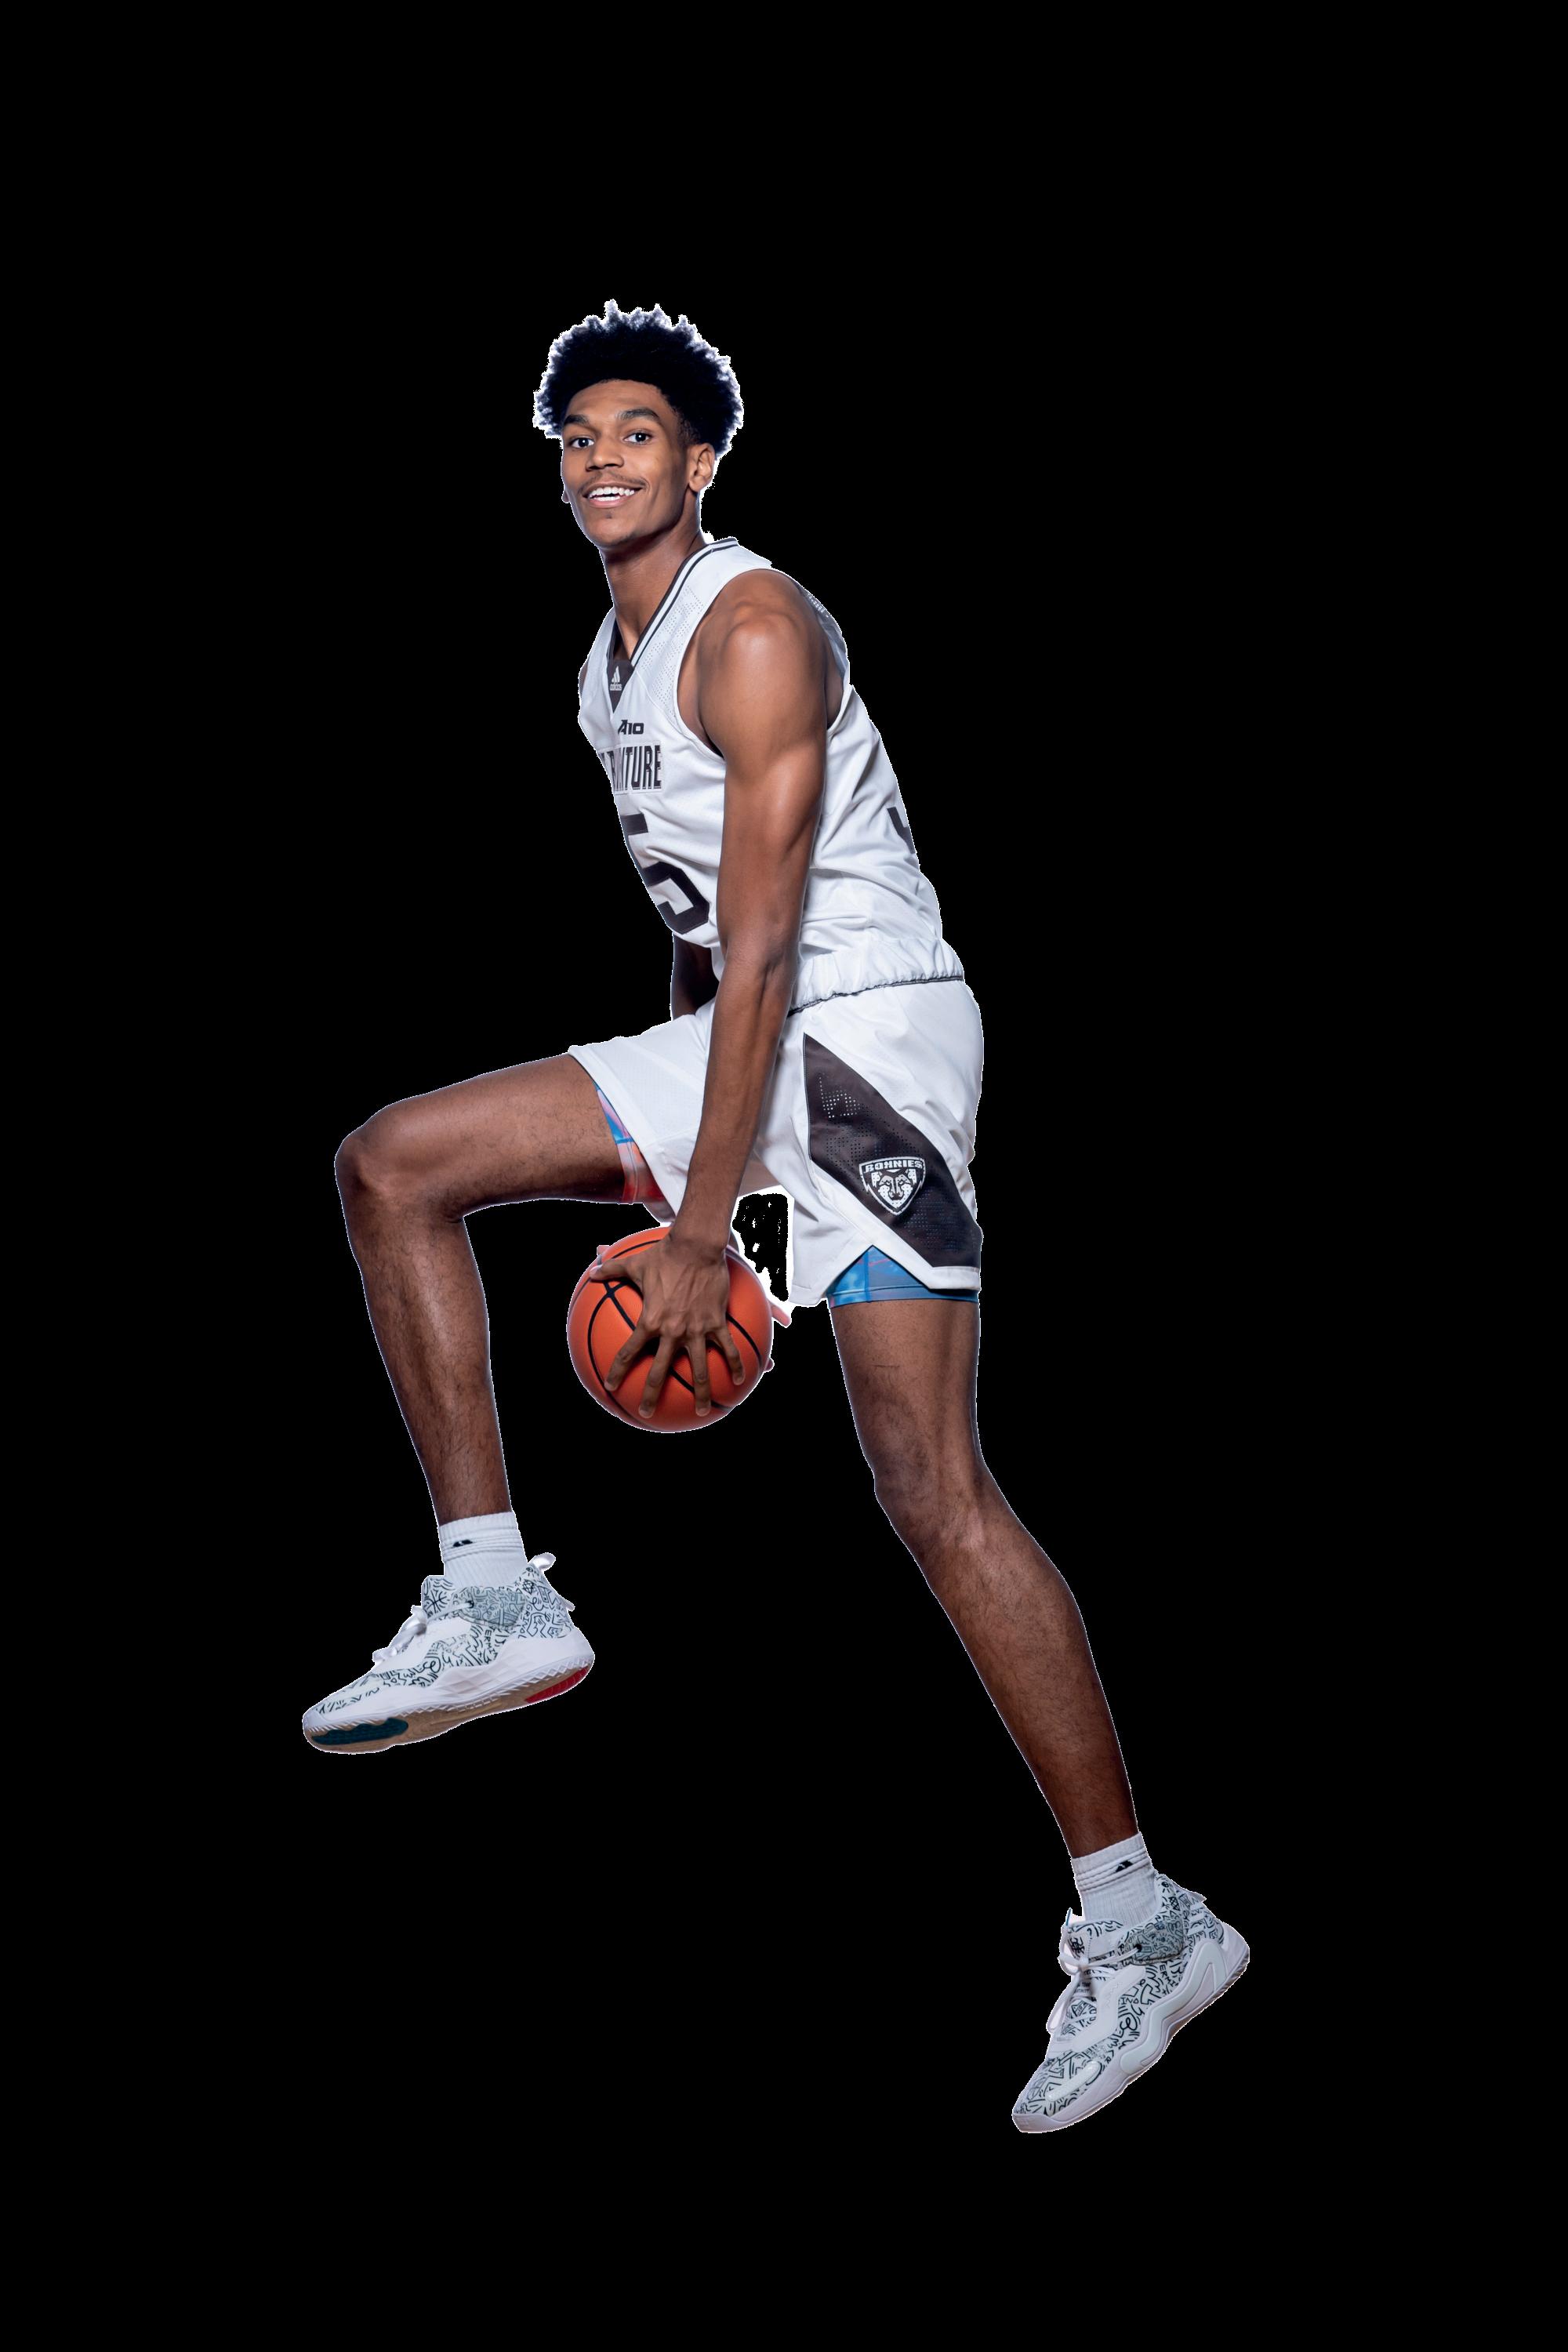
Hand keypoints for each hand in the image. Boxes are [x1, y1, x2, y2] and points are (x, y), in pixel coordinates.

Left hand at [584, 1233, 751, 1418]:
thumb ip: (611, 1270)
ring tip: (703, 1412)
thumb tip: (592, 1272)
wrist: (696, 1247)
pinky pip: (728, 1350)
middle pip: (659, 1372)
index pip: (628, 1352)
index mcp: (650, 1321)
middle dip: (651, 1396)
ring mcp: (696, 1330)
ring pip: (699, 1371)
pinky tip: (738, 1381)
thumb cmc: (664, 1254)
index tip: (611, 1386)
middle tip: (645, 1413)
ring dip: (702, 1394)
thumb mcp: (634, 1264)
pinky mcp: (716, 1323)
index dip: (617, 1371)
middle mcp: (672, 1331)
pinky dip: (734, 1366)